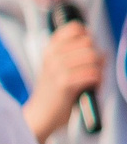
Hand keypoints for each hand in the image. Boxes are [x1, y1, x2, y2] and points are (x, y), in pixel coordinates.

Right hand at [23, 22, 104, 143]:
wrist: (41, 115)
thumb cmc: (53, 93)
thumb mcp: (58, 69)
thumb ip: (76, 56)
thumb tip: (103, 52)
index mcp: (50, 50)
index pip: (74, 28)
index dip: (87, 36)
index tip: (87, 49)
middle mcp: (52, 56)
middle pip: (88, 42)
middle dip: (96, 55)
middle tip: (92, 69)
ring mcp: (57, 69)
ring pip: (93, 57)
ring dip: (98, 69)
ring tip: (93, 79)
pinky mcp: (64, 83)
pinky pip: (92, 74)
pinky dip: (97, 81)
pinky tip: (91, 87)